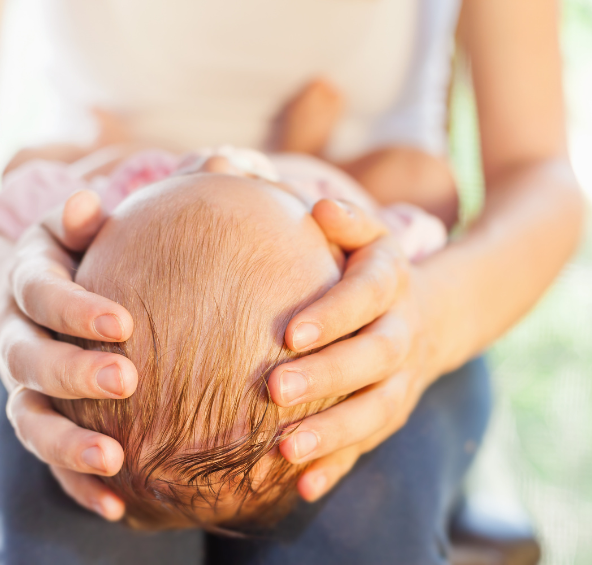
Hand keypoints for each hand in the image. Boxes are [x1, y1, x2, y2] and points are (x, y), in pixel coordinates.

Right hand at [0, 190, 134, 519]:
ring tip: (116, 460)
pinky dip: (79, 485)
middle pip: (29, 359)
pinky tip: (118, 505)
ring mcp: (27, 386)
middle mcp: (18, 335)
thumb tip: (89, 205)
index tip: (123, 321)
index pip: (37, 290)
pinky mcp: (46, 422)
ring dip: (67, 444)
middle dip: (73, 372)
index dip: (72, 307)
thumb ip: (98, 218)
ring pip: (30, 420)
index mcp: (31, 280)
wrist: (99, 291)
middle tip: (128, 379)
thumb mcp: (103, 225)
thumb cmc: (114, 250)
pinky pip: (54, 461)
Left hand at [267, 199, 442, 500]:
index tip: (287, 334)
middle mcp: (402, 335)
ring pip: (375, 411)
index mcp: (393, 285)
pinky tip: (303, 489)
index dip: (333, 315)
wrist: (431, 318)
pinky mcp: (389, 414)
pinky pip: (367, 444)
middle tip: (274, 391)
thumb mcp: (372, 238)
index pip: (367, 296)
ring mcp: (401, 381)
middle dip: (327, 376)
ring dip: (332, 433)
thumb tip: (319, 207)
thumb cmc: (374, 271)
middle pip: (373, 358)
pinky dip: (337, 467)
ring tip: (284, 451)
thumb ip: (349, 221)